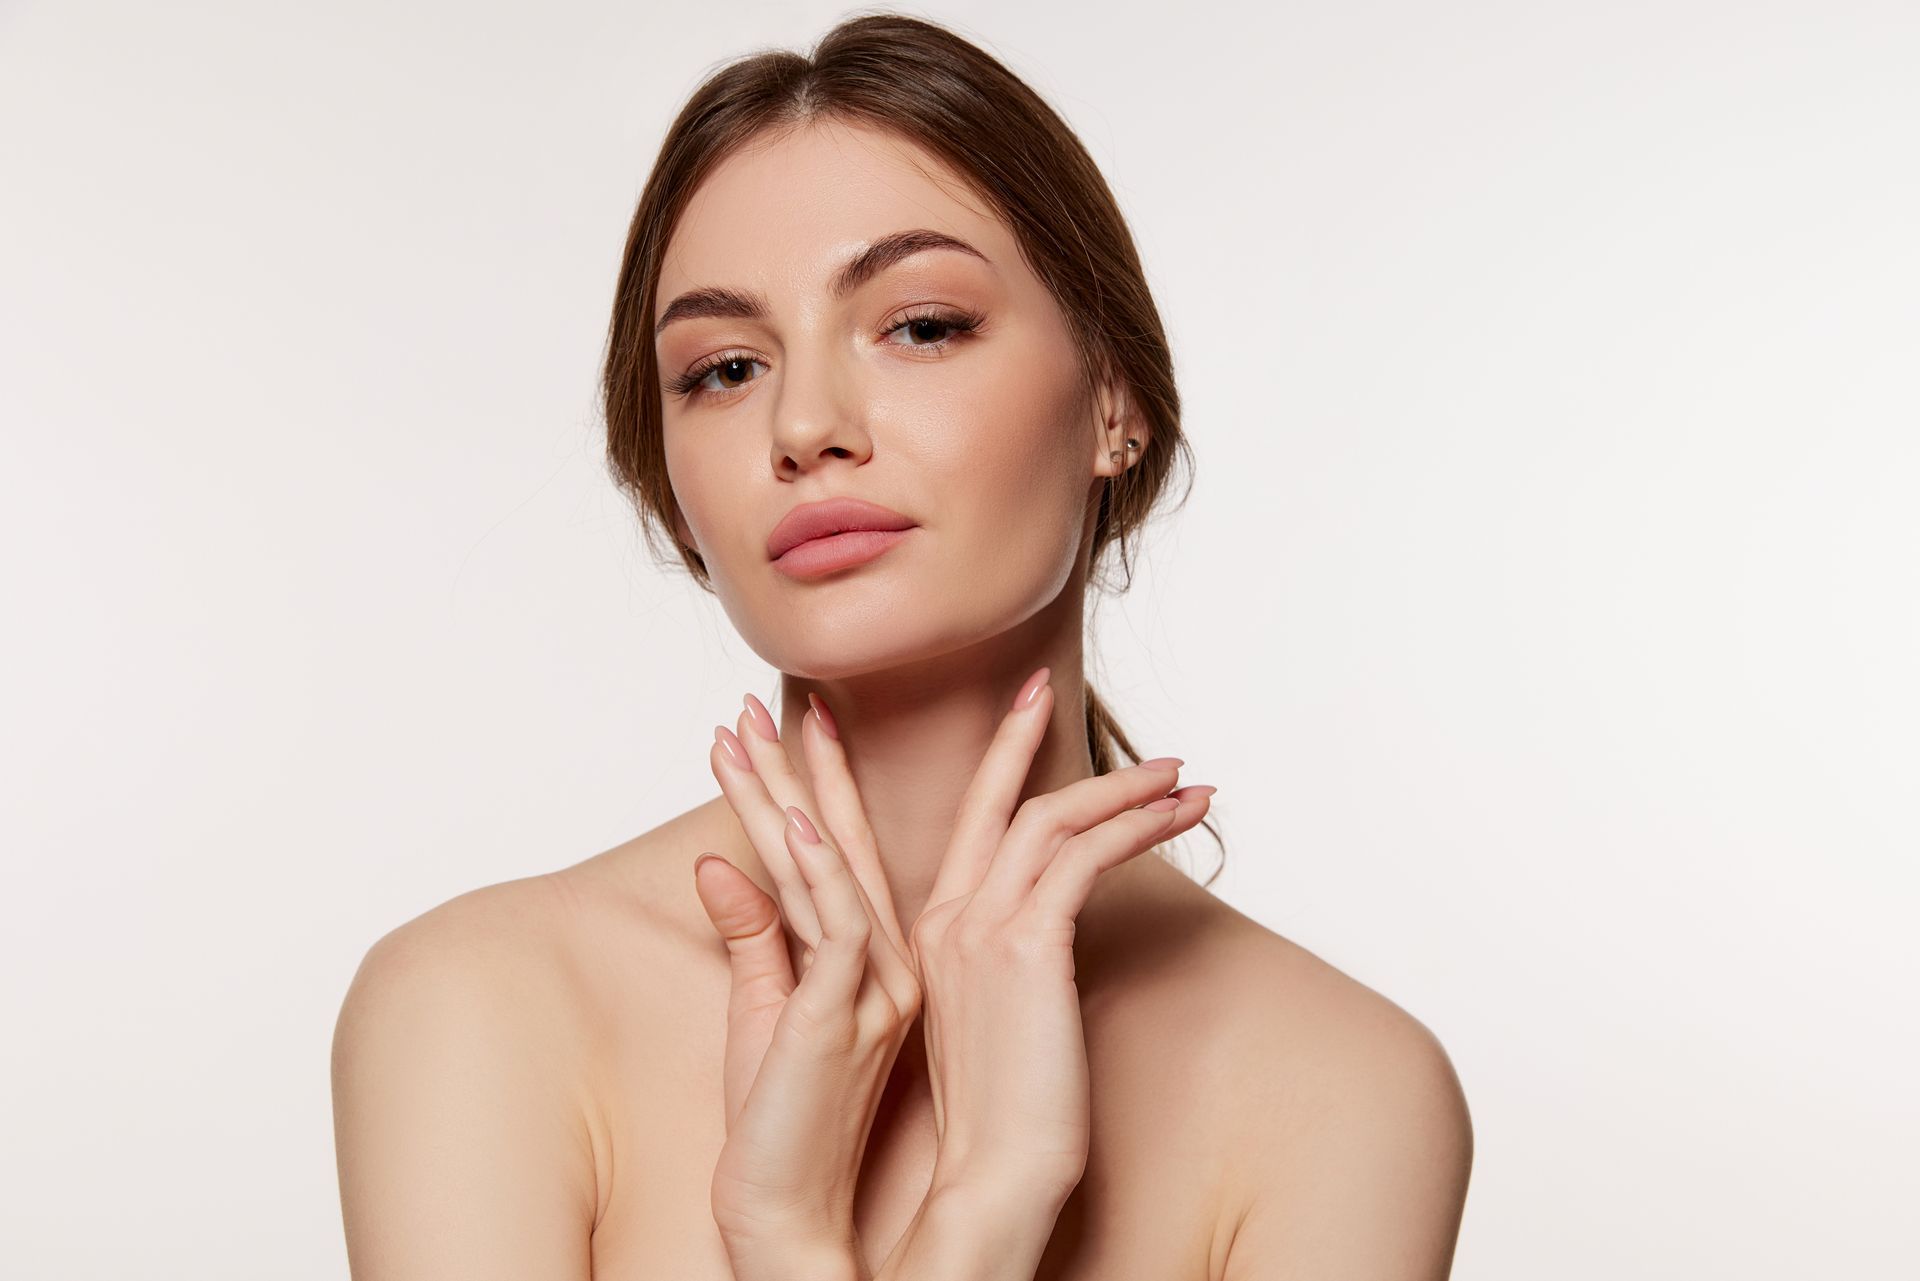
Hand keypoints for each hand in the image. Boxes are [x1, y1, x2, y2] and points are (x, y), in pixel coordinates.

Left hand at [692, 695, 919, 1270]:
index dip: (821, 783)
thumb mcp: (762, 1010)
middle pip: (846, 841)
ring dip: (790, 796)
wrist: (787, 1209)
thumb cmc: (776, 1120)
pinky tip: (796, 821)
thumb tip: (717, 864)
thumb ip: (752, 933)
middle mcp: (886, 960)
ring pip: (833, 868)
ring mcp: (875, 985)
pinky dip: (817, 870)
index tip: (799, 718)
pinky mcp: (849, 1014)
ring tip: (751, 731)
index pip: (844, 851)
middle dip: (814, 764)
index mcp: (871, 958)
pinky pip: (835, 927)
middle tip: (783, 695)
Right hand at [907, 667, 1213, 1208]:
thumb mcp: (1001, 1021)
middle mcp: (946, 920)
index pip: (965, 826)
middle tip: (1048, 689)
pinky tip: (1184, 816)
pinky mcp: (1026, 946)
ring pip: (1050, 819)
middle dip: (1024, 738)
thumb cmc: (1007, 1119)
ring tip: (1180, 775)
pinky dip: (1139, 824)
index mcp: (932, 935)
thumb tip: (1054, 933)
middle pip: (996, 803)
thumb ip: (1013, 961)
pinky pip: (1087, 856)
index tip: (1019, 709)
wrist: (992, 1182)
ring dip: (1123, 788)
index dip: (991, 761)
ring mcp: (980, 930)